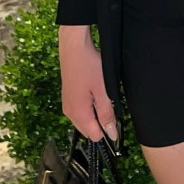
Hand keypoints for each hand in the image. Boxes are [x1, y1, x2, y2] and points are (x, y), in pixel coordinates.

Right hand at [58, 25, 119, 144]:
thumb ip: (106, 113)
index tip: (116, 117)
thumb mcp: (103, 90)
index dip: (108, 130)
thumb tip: (111, 134)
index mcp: (79, 114)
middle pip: (88, 130)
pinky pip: (80, 111)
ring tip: (103, 95)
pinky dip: (89, 107)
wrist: (73, 47)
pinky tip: (95, 92)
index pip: (95, 136)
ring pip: (84, 120)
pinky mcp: (67, 97)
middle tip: (110, 103)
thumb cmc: (89, 66)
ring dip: (95, 114)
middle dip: (101, 123)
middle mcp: (69, 113)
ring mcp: (67, 105)